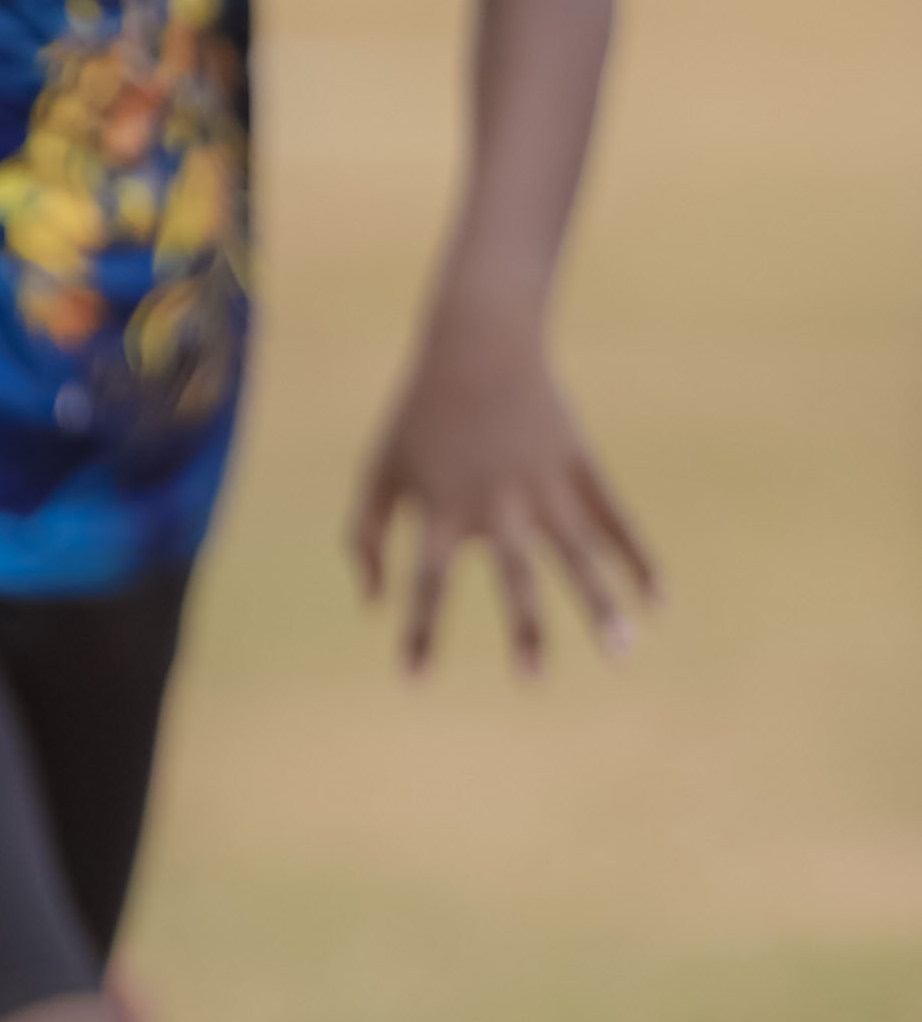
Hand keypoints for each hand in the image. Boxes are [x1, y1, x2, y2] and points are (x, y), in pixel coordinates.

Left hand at [351, 321, 656, 674]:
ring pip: (578, 553)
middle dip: (523, 625)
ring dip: (601, 604)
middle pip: (514, 572)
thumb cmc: (419, 414)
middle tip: (532, 677)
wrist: (479, 341)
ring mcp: (545, 483)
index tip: (414, 680)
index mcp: (442, 505)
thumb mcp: (377, 468)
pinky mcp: (581, 465)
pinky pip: (615, 520)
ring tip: (622, 652)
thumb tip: (372, 606)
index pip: (426, 579)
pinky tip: (659, 600)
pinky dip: (638, 557)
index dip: (419, 629)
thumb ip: (362, 536)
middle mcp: (498, 500)